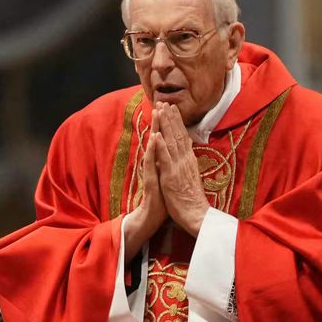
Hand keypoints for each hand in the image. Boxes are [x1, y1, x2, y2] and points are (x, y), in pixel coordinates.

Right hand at [123, 109, 167, 260]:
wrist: (152, 219)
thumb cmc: (162, 201)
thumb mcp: (167, 179)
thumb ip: (166, 165)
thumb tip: (170, 152)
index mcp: (162, 164)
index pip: (164, 140)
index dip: (166, 124)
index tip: (168, 108)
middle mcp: (156, 165)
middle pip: (158, 139)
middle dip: (160, 121)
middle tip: (159, 102)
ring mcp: (152, 172)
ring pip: (153, 148)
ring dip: (155, 130)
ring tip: (156, 114)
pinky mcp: (151, 181)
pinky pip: (151, 164)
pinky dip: (153, 151)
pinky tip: (154, 139)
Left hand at [153, 102, 208, 236]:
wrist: (197, 215)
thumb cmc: (192, 200)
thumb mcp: (190, 178)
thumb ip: (186, 166)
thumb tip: (184, 156)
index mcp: (189, 161)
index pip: (183, 137)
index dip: (177, 122)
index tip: (172, 109)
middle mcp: (185, 160)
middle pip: (178, 135)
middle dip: (171, 117)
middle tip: (164, 101)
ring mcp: (179, 167)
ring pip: (172, 142)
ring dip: (166, 125)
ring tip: (161, 110)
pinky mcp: (172, 177)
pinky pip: (166, 159)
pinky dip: (161, 146)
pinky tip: (157, 134)